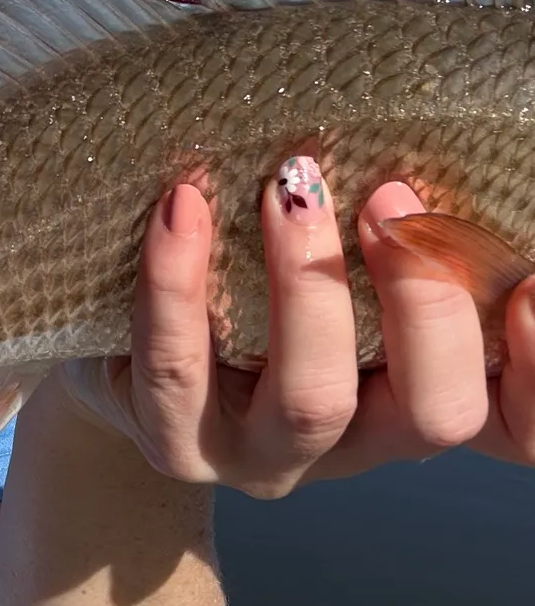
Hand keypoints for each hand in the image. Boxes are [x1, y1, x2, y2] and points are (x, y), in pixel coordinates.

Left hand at [57, 164, 534, 496]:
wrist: (113, 365)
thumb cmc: (241, 296)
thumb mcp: (330, 274)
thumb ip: (383, 242)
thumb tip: (418, 152)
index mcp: (410, 398)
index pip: (512, 422)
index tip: (529, 285)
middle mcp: (356, 440)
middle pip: (437, 410)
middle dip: (427, 300)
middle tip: (391, 197)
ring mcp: (262, 453)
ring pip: (313, 398)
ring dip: (311, 282)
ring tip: (291, 186)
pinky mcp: (173, 439)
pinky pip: (175, 365)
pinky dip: (177, 278)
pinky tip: (181, 205)